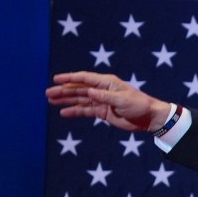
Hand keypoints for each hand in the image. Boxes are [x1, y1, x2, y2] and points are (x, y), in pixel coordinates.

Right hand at [45, 71, 170, 132]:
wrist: (149, 118)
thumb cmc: (139, 105)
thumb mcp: (123, 100)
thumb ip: (105, 97)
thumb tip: (89, 92)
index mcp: (106, 83)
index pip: (84, 78)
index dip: (70, 78)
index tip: (56, 79)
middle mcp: (101, 90)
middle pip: (79, 89)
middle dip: (63, 91)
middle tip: (48, 93)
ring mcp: (101, 101)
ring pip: (80, 99)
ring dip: (66, 100)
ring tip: (51, 101)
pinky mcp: (103, 111)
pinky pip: (85, 110)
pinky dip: (75, 111)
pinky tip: (64, 112)